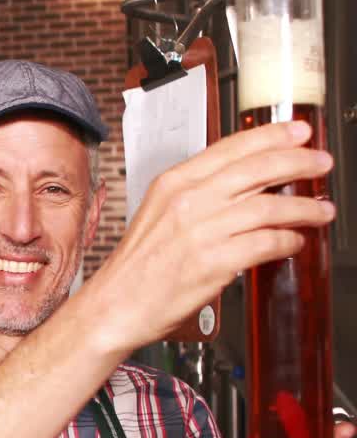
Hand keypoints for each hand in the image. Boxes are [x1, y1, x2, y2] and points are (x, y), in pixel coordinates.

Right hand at [85, 121, 333, 354]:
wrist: (115, 304)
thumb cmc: (137, 266)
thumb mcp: (159, 214)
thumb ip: (199, 196)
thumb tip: (246, 187)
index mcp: (173, 183)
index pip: (232, 148)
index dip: (272, 136)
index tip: (299, 132)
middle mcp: (187, 200)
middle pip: (257, 169)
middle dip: (299, 162)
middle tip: (321, 163)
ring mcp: (201, 231)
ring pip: (269, 207)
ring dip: (304, 209)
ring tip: (321, 210)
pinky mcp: (213, 262)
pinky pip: (266, 244)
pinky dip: (288, 242)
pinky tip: (294, 242)